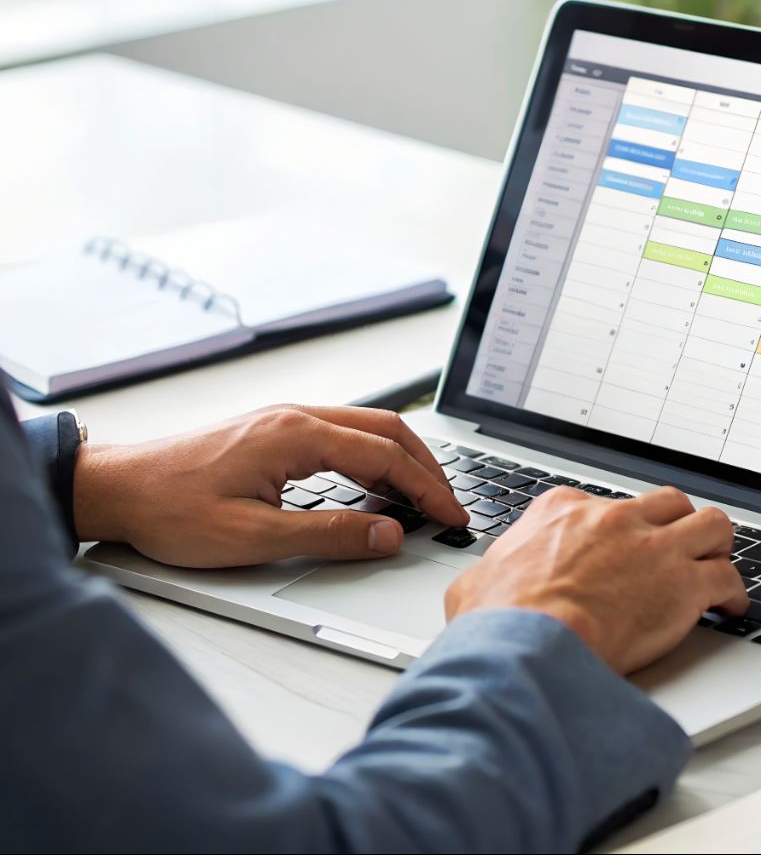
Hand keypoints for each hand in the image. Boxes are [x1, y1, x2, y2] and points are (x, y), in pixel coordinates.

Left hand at [74, 405, 468, 567]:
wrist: (117, 487)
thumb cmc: (171, 510)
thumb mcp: (253, 536)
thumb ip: (329, 534)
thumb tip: (388, 534)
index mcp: (297, 435)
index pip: (386, 456)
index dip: (427, 490)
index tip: (452, 517)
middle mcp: (297, 416)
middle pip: (388, 429)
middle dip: (427, 467)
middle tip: (449, 506)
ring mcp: (286, 419)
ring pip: (367, 427)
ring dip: (403, 459)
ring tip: (423, 497)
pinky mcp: (276, 430)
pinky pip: (344, 434)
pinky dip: (374, 456)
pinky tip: (376, 485)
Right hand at [444, 485, 747, 674]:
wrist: (530, 643)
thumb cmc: (501, 620)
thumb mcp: (474, 584)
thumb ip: (487, 576)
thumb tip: (475, 589)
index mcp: (564, 511)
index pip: (604, 505)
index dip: (619, 531)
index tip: (623, 548)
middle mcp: (614, 519)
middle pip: (667, 504)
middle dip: (676, 525)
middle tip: (678, 549)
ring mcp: (653, 548)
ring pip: (709, 524)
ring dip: (715, 545)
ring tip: (714, 564)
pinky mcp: (683, 584)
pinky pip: (727, 577)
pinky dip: (733, 592)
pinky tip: (729, 606)